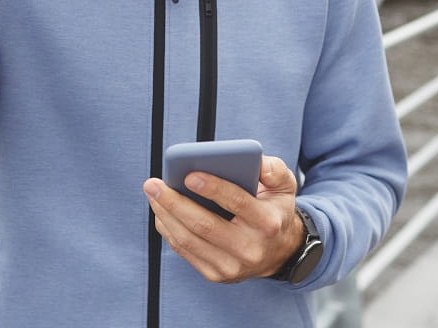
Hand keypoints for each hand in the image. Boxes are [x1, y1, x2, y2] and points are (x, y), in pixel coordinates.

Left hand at [143, 155, 303, 283]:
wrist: (279, 252)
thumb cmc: (274, 210)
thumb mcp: (284, 186)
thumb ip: (274, 169)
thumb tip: (257, 162)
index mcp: (267, 223)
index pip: (237, 203)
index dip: (212, 188)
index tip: (188, 175)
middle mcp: (250, 249)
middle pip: (204, 225)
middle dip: (174, 202)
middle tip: (153, 183)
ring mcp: (231, 266)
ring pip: (189, 239)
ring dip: (165, 215)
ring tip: (153, 193)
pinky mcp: (216, 275)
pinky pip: (185, 251)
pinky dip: (169, 230)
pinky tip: (160, 212)